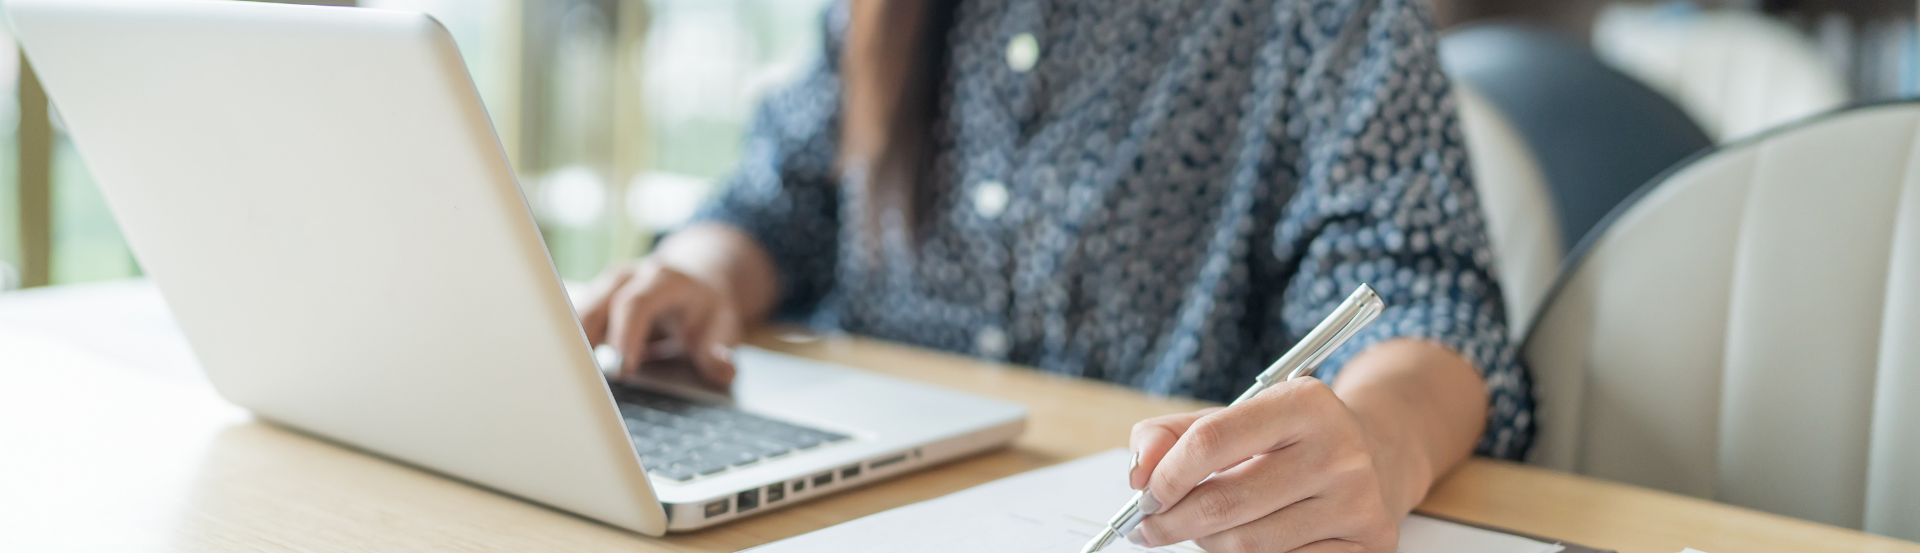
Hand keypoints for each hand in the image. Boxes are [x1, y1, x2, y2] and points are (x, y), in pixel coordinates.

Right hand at [578, 258, 741, 389]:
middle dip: (589, 342)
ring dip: (574, 346)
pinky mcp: (593, 301)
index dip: (626, 335)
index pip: (636, 303)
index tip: (624, 369)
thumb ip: (720, 350)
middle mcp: (629, 277)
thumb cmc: (705, 308)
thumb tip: (723, 370)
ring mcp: (606, 287)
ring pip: (578, 313)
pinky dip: (571, 347)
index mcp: (663, 279)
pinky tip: (570, 374)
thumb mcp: (722, 325)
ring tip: (573, 381)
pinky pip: (574, 322)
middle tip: (588, 382)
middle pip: (597, 305)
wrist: (695, 283)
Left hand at [1126, 378, 1398, 552]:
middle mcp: (1339, 450)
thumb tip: (1140, 472)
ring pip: (1248, 544)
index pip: (1212, 440)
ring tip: (1203, 530)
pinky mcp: (1368, 544)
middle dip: (1173, 521)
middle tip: (1151, 528)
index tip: (1146, 495)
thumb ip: (1171, 435)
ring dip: (1209, 543)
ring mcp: (1358, 502)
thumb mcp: (1234, 418)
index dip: (1167, 475)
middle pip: (1225, 503)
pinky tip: (1245, 542)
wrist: (1374, 458)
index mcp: (1305, 404)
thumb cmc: (1286, 442)